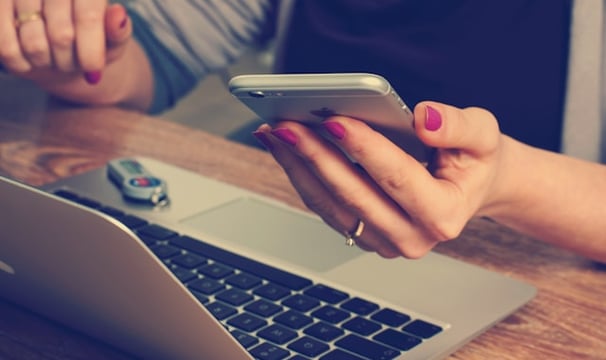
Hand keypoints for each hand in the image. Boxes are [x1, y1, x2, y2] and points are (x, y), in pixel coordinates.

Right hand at [0, 1, 131, 83]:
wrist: (58, 44)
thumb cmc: (91, 41)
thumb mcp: (112, 40)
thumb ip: (118, 31)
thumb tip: (118, 15)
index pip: (87, 17)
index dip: (91, 50)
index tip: (93, 72)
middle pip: (61, 35)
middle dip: (70, 61)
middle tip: (72, 62)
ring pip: (34, 45)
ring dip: (47, 63)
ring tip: (53, 57)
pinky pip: (6, 48)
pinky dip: (22, 64)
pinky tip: (31, 60)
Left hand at [254, 102, 507, 258]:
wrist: (469, 188)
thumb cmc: (474, 161)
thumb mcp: (483, 136)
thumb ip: (459, 126)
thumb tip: (424, 119)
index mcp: (444, 215)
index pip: (397, 179)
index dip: (364, 149)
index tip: (334, 120)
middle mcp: (412, 237)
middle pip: (354, 195)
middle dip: (317, 157)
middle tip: (287, 125)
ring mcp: (384, 241)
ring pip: (331, 205)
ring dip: (299, 167)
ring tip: (276, 133)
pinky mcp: (363, 235)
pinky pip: (325, 207)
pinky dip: (302, 176)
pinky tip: (286, 148)